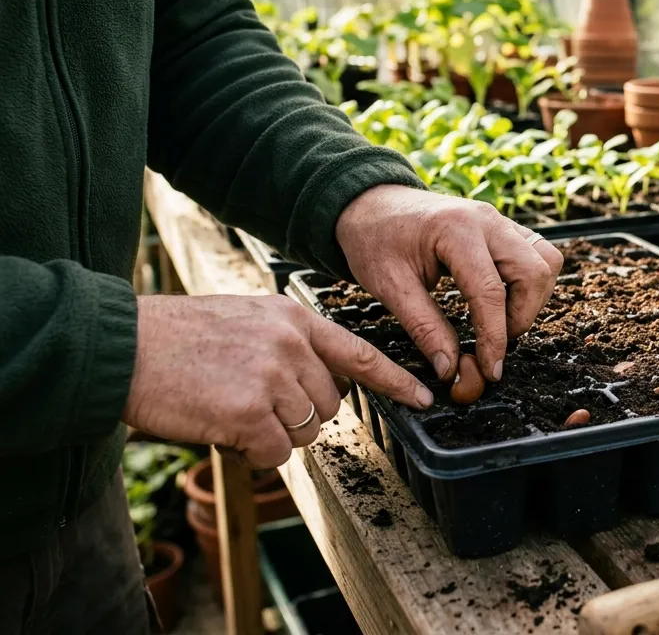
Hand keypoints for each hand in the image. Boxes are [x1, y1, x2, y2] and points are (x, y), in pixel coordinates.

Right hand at [124, 294, 432, 467]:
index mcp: (291, 318)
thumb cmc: (176, 340)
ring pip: (304, 431)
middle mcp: (291, 343)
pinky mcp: (250, 411)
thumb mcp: (243, 321)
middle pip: (329, 403)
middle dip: (297, 415)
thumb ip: (285, 346)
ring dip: (271, 434)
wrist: (122, 347)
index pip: (358, 352)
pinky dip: (250, 451)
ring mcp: (273, 376)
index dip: (394, 379)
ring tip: (228, 408)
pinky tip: (221, 427)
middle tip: (250, 403)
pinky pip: (274, 452)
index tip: (423, 396)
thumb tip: (316, 389)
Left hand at [336, 185, 562, 382]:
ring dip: (532, 298)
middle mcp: (486, 220)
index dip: (495, 337)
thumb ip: (424, 328)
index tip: (491, 369)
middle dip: (521, 317)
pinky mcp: (503, 227)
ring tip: (502, 321)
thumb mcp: (389, 286)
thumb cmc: (375, 239)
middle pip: (534, 272)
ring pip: (546, 260)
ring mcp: (499, 221)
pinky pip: (538, 253)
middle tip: (496, 344)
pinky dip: (531, 282)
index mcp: (455, 230)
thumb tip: (450, 369)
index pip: (491, 291)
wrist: (371, 203)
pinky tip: (504, 300)